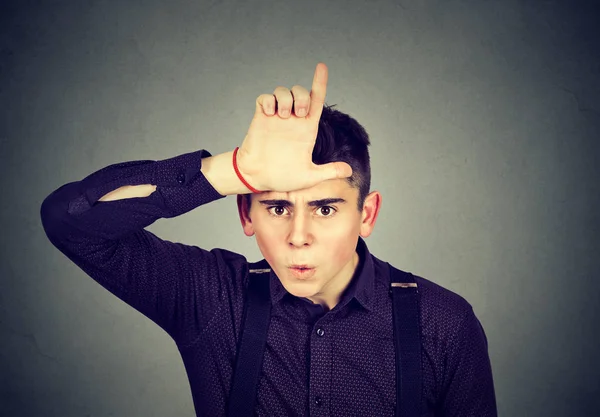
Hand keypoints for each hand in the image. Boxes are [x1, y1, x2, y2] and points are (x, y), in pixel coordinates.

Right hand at [235, 62, 352, 192]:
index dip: (320, 82)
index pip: (317, 100)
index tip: (321, 67)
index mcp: (307, 128)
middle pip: (301, 91)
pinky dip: (268, 101)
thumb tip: (350, 170)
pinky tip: (269, 114)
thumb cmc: (283, 176)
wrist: (258, 178)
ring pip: (283, 91)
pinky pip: (265, 98)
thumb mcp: (309, 176)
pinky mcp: (261, 118)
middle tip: (300, 113)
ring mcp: (276, 117)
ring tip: (283, 116)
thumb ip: (329, 172)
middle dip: (302, 95)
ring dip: (285, 98)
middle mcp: (293, 119)